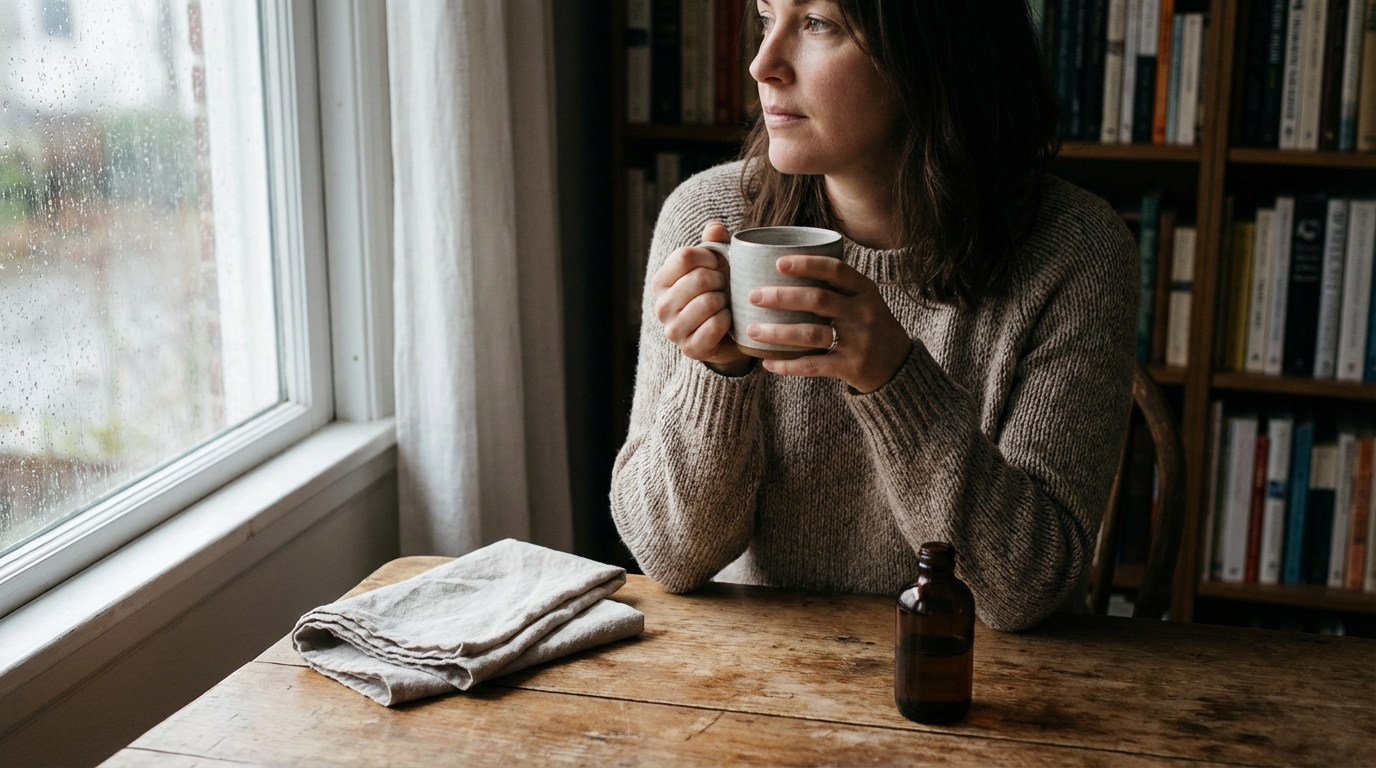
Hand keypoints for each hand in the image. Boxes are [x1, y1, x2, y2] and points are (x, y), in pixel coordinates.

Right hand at [652, 222, 752, 375]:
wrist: (728, 333)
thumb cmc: (719, 292)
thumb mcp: (717, 264)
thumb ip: (715, 243)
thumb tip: (714, 229)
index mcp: (661, 281)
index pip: (684, 256)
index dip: (710, 257)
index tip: (718, 265)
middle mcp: (661, 306)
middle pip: (699, 278)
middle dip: (721, 279)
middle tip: (724, 287)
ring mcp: (673, 330)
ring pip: (708, 302)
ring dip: (725, 301)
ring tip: (724, 304)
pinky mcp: (690, 349)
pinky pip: (715, 325)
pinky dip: (728, 320)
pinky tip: (727, 320)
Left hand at [746, 256, 911, 392]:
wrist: (898, 366)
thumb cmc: (871, 327)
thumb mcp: (865, 300)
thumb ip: (837, 287)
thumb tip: (785, 267)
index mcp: (865, 291)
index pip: (835, 270)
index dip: (806, 264)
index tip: (779, 262)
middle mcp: (863, 313)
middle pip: (817, 300)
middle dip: (781, 297)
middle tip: (753, 296)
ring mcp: (858, 341)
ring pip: (810, 334)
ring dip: (777, 332)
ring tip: (751, 330)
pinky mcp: (852, 367)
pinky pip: (813, 366)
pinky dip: (788, 365)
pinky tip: (767, 362)